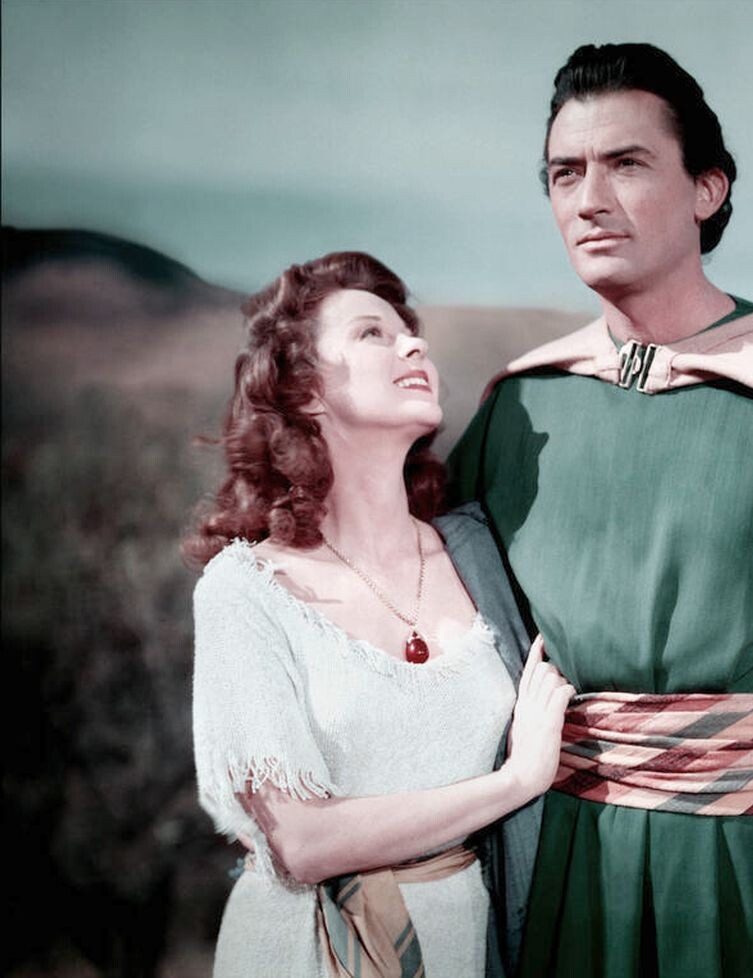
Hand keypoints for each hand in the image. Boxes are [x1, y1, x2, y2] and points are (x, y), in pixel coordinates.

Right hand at [505, 635, 574, 800]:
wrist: (520, 777)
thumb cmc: (524, 757)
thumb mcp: (521, 728)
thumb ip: (528, 712)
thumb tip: (536, 701)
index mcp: (521, 705)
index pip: (527, 672)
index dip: (536, 653)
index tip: (542, 638)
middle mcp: (527, 705)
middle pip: (542, 670)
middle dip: (555, 670)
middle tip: (564, 684)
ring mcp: (537, 713)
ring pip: (551, 678)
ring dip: (564, 681)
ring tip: (568, 694)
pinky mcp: (549, 723)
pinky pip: (561, 695)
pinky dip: (569, 690)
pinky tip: (573, 695)